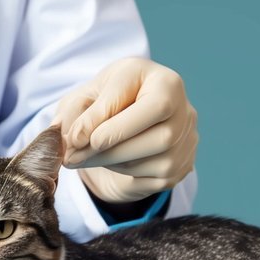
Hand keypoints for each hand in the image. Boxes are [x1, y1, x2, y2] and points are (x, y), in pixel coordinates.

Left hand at [54, 57, 197, 204]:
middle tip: (73, 156)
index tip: (76, 137)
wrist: (127, 120)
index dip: (107, 120)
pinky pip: (154, 177)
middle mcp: (184, 110)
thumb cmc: (109, 100)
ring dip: (111, 161)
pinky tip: (106, 161)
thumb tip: (76, 139)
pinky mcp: (180, 166)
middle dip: (110, 148)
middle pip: (159, 137)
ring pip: (155, 160)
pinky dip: (123, 172)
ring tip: (82, 157)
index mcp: (165, 82)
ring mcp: (186, 140)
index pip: (144, 101)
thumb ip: (78, 109)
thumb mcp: (89, 94)